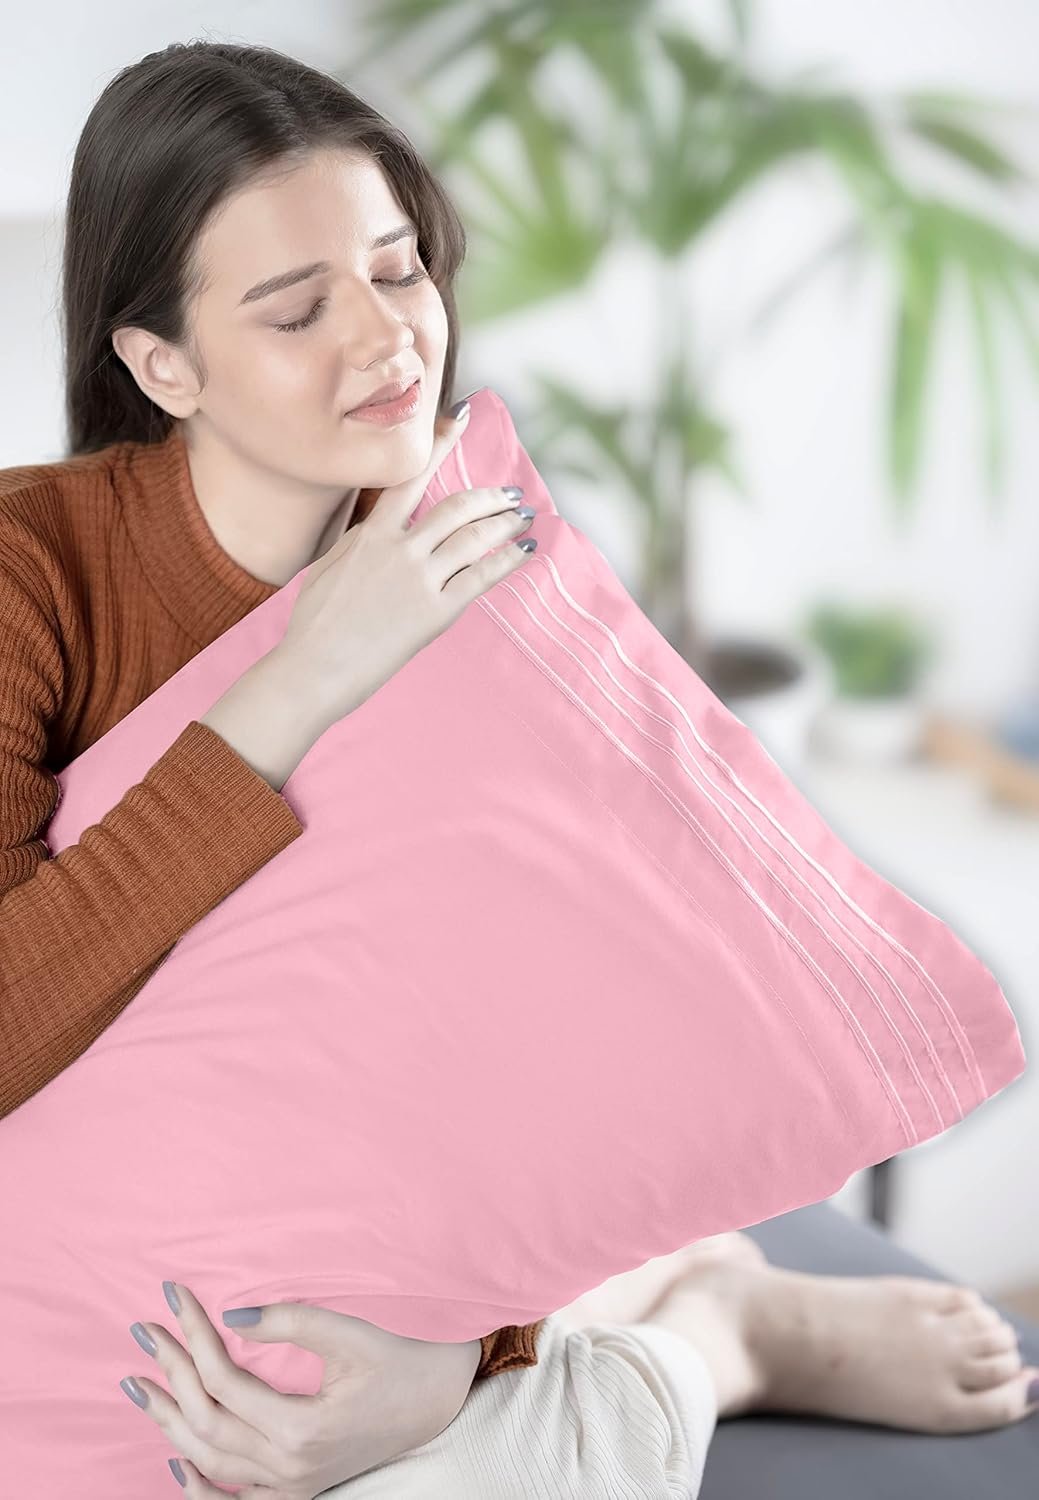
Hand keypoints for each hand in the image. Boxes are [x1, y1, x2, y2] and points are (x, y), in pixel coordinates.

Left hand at [121, 1281, 480, 1495]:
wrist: (441, 1401)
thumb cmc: (400, 1359)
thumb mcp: (350, 1333)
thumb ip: (290, 1321)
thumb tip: (231, 1316)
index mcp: (301, 1428)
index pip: (223, 1380)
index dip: (193, 1334)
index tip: (173, 1296)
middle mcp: (289, 1468)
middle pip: (205, 1422)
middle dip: (169, 1373)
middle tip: (143, 1331)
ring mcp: (292, 1487)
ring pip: (210, 1462)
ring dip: (169, 1423)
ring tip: (141, 1385)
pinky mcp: (299, 1490)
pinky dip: (200, 1487)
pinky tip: (176, 1464)